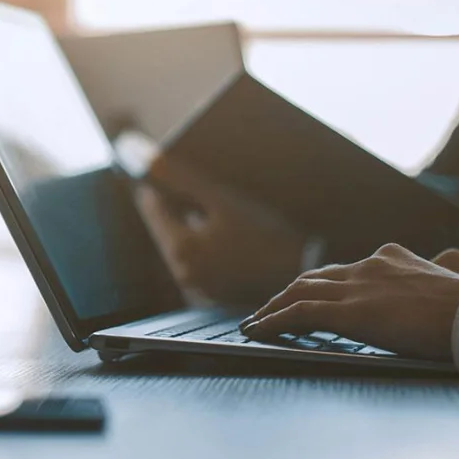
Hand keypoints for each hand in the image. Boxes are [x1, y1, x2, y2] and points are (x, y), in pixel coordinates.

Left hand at [137, 155, 307, 304]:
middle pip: (167, 231)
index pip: (154, 210)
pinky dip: (205, 246)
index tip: (158, 171)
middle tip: (181, 183)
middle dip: (173, 207)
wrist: (306, 274)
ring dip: (190, 227)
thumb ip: (184, 181)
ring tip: (206, 205)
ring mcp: (201, 289)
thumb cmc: (269, 235)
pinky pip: (201, 263)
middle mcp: (185, 274)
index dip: (157, 187)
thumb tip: (152, 163)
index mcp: (182, 250)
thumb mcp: (226, 201)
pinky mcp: (217, 295)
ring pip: (184, 247)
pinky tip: (224, 233)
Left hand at [240, 244, 458, 360]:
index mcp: (393, 259)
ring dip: (273, 307)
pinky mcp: (350, 312)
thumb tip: (423, 316)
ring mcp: (358, 288)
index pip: (347, 271)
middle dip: (290, 294)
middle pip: (316, 278)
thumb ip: (422, 297)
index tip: (309, 295)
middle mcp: (370, 267)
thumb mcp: (445, 295)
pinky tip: (258, 331)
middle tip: (270, 309)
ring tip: (256, 322)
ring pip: (299, 292)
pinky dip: (273, 321)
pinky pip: (299, 314)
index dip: (323, 285)